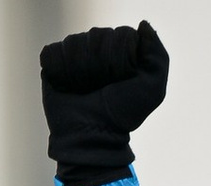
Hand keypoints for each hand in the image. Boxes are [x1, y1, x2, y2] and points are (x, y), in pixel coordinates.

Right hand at [43, 22, 170, 185]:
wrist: (92, 136)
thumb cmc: (123, 117)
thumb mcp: (153, 89)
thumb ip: (158, 55)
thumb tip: (143, 25)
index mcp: (119, 55)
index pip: (118, 34)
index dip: (120, 53)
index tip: (121, 77)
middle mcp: (96, 54)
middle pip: (96, 35)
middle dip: (101, 59)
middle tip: (102, 86)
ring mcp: (73, 60)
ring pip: (75, 42)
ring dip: (81, 65)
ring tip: (84, 88)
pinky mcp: (52, 67)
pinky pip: (54, 52)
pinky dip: (61, 66)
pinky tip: (68, 84)